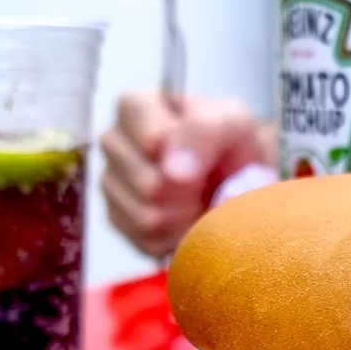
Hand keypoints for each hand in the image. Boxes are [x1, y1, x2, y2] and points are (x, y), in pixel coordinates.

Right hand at [101, 92, 264, 258]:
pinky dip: (175, 237)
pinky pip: (145, 242)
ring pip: (146, 218)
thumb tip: (173, 174)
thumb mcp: (232, 121)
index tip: (204, 158)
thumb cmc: (232, 142)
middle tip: (206, 184)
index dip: (184, 158)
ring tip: (199, 201)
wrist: (238, 176)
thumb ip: (202, 132)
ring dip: (184, 218)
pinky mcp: (118, 220)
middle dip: (188, 193)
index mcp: (135, 108)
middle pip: (148, 186)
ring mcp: (111, 183)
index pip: (150, 139)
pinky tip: (186, 220)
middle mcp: (114, 142)